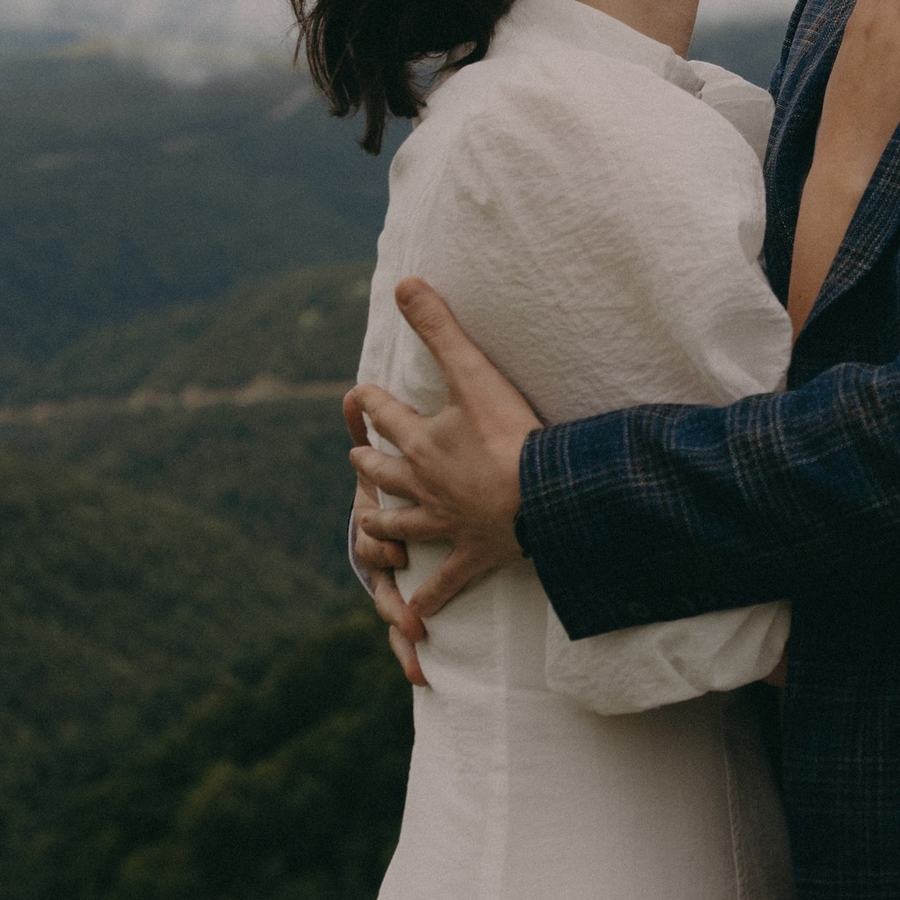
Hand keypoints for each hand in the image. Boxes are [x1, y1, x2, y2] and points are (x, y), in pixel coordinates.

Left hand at [344, 280, 541, 640]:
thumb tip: (404, 280)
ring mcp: (444, 523)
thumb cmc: (508, 434)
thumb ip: (439, 325)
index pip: (383, 414)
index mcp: (419, 442)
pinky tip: (413, 619)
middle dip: (367, 464)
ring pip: (400, 525)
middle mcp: (421, 485)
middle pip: (381, 474)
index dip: (368, 401)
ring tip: (368, 525)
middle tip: (358, 458)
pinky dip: (427, 600)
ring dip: (382, 526)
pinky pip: (443, 583)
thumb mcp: (472, 371)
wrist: (541, 497)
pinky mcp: (470, 554)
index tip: (358, 393)